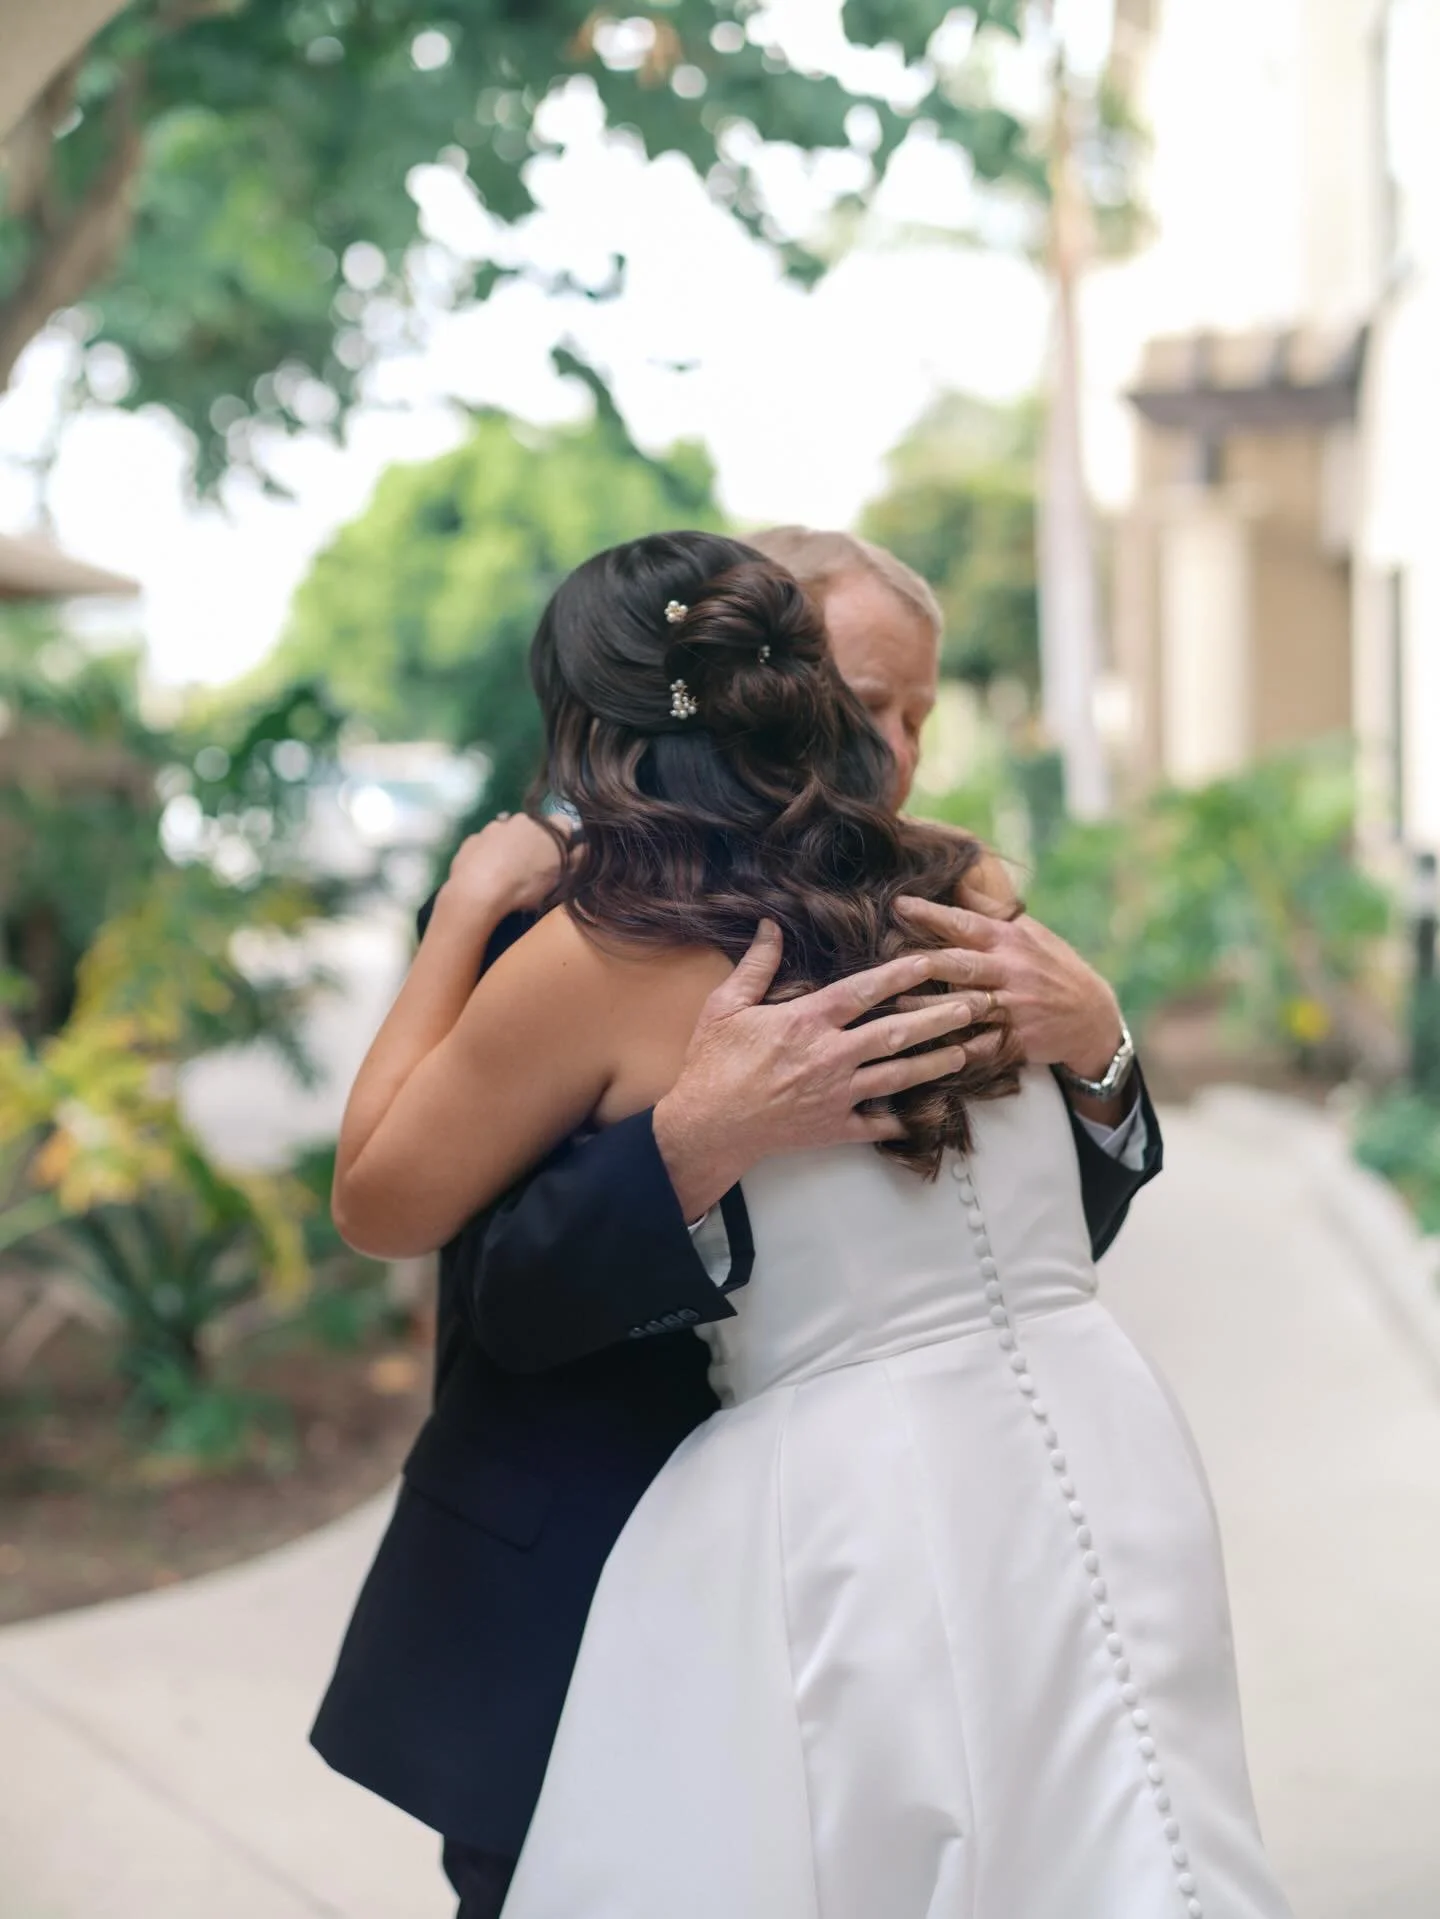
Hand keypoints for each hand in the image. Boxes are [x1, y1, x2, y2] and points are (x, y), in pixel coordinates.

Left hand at [440, 813, 569, 921]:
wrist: (477, 891)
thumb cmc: (526, 887)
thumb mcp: (562, 880)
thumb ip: (579, 861)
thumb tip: (585, 846)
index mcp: (548, 828)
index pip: (566, 824)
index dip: (566, 840)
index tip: (560, 858)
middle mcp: (522, 820)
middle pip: (535, 828)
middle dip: (535, 843)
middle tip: (533, 870)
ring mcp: (493, 827)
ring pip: (507, 834)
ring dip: (510, 848)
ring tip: (507, 875)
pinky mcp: (472, 840)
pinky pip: (485, 845)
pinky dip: (488, 856)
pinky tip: (486, 875)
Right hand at [652, 922, 1003, 1218]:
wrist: (707, 1127)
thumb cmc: (713, 1064)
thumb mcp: (725, 1006)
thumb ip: (756, 965)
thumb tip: (771, 925)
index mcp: (807, 1022)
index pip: (865, 991)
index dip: (902, 973)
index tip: (933, 960)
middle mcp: (831, 1056)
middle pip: (897, 1033)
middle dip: (940, 1018)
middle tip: (977, 1005)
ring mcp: (837, 1095)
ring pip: (899, 1076)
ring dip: (937, 1063)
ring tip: (967, 1051)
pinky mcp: (834, 1128)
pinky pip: (879, 1124)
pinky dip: (905, 1119)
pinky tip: (932, 1113)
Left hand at [896, 882, 1121, 1081]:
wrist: (1093, 1017)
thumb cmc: (1052, 967)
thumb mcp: (1029, 934)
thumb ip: (991, 912)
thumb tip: (957, 880)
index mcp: (1010, 941)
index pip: (965, 923)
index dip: (931, 914)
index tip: (898, 904)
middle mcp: (1011, 971)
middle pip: (960, 964)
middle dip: (922, 961)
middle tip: (884, 958)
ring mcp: (1015, 1007)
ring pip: (965, 1005)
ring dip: (928, 1006)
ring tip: (894, 1003)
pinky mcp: (1016, 1039)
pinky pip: (980, 1045)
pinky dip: (953, 1048)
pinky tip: (926, 1049)